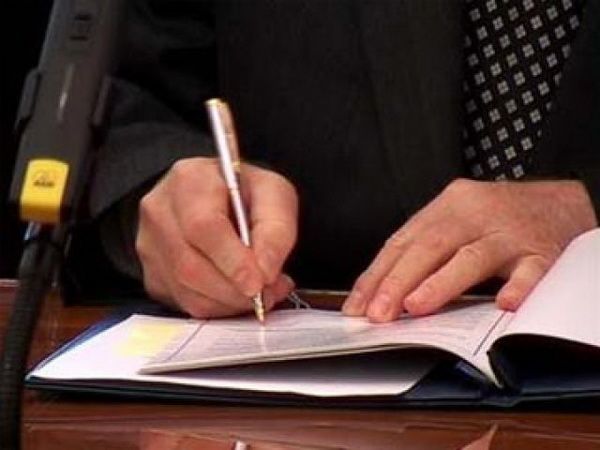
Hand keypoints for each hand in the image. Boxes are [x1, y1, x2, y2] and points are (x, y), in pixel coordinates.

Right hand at [136, 157, 297, 317]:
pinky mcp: (152, 274)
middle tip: (268, 292)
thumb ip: (277, 230)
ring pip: (187, 290)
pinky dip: (218, 307)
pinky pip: (184, 303)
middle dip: (235, 289)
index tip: (259, 282)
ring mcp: (150, 245)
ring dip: (230, 301)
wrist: (218, 197)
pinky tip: (237, 293)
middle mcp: (160, 211)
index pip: (203, 226)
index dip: (233, 261)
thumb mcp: (274, 194)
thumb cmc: (245, 194)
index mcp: (188, 179)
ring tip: (260, 292)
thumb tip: (266, 271)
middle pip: (190, 265)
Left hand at [343, 179, 596, 321]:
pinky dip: (518, 287)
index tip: (358, 304)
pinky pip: (532, 270)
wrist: (560, 200)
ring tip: (416, 306)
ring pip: (473, 256)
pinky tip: (504, 304)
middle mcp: (476, 214)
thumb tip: (384, 293)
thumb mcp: (457, 220)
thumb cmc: (499, 217)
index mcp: (448, 205)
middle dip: (398, 281)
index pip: (403, 241)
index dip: (377, 274)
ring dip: (441, 283)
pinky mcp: (544, 251)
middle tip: (378, 313)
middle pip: (430, 246)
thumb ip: (425, 249)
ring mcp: (510, 232)